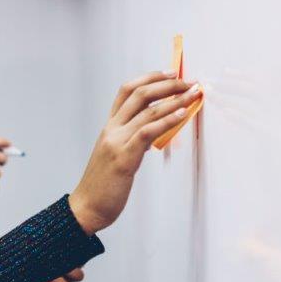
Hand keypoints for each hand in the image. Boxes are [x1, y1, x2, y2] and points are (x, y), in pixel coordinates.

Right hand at [69, 72, 201, 234]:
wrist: (87, 207)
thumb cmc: (103, 185)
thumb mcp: (118, 156)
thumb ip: (134, 140)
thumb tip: (158, 130)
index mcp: (109, 127)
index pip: (127, 91)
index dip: (150, 78)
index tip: (170, 74)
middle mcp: (111, 129)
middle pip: (139, 94)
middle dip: (167, 84)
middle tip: (188, 82)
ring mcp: (116, 142)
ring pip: (147, 111)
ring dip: (175, 100)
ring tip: (193, 94)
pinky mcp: (123, 158)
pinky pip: (147, 132)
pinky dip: (167, 121)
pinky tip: (182, 114)